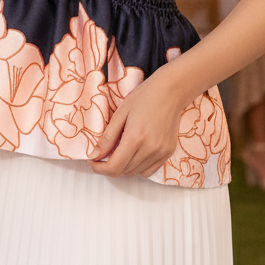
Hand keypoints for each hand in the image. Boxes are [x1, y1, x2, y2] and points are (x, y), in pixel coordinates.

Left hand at [89, 63, 184, 178]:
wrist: (171, 92)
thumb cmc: (144, 97)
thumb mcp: (121, 113)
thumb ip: (107, 137)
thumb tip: (94, 155)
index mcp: (135, 137)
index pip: (114, 167)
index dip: (100, 168)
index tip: (94, 161)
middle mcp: (150, 149)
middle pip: (123, 171)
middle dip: (110, 164)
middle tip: (107, 150)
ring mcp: (161, 153)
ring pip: (135, 173)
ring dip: (125, 166)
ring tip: (123, 147)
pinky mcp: (168, 153)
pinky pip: (148, 171)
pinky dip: (139, 166)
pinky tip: (137, 151)